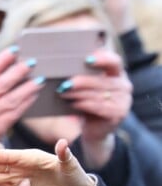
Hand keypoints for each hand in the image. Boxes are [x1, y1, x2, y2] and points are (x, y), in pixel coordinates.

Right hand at [0, 47, 44, 140]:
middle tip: (32, 63)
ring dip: (27, 89)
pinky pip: (14, 113)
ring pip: (10, 100)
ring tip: (40, 79)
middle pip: (0, 85)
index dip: (1, 59)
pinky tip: (35, 94)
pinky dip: (26, 103)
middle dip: (17, 72)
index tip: (15, 50)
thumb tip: (6, 50)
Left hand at [58, 49, 131, 166]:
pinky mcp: (118, 114)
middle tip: (65, 84)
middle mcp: (123, 84)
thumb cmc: (86, 99)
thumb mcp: (85, 84)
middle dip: (81, 82)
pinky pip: (98, 107)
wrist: (91, 126)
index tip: (87, 60)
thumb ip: (81, 73)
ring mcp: (123, 100)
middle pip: (102, 80)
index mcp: (116, 72)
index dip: (102, 59)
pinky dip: (83, 104)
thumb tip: (62, 66)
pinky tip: (73, 104)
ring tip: (63, 93)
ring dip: (78, 94)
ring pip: (98, 94)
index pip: (114, 61)